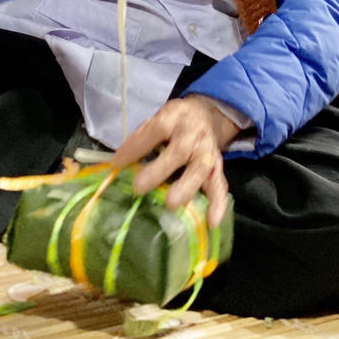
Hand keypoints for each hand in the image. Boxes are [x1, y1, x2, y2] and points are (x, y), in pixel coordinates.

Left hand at [111, 95, 240, 227]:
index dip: (137, 145)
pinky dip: (217, 204)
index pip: (156, 129)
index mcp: (174, 117)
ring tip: (172, 204)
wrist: (206, 116)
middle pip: (179, 150)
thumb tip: (119, 164)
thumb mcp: (157, 118)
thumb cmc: (174, 124)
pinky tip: (211, 221)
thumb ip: (142, 139)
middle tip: (139, 187)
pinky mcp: (217, 168)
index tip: (117, 163)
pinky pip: (220, 186)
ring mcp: (207, 151)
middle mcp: (193, 133)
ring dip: (186, 187)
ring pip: (200, 169)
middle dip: (159, 170)